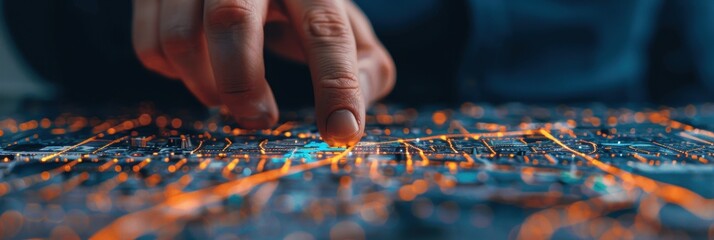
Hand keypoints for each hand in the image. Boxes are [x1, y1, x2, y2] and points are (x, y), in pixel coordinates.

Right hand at [132, 0, 394, 145]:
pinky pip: (149, 46)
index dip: (336, 83)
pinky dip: (174, 74)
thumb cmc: (301, 3)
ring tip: (228, 95)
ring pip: (180, 37)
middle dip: (242, 85)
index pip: (325, 28)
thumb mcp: (343, 22)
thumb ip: (365, 66)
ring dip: (206, 85)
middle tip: (260, 119)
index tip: (341, 132)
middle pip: (230, 21)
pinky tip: (200, 70)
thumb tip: (348, 122)